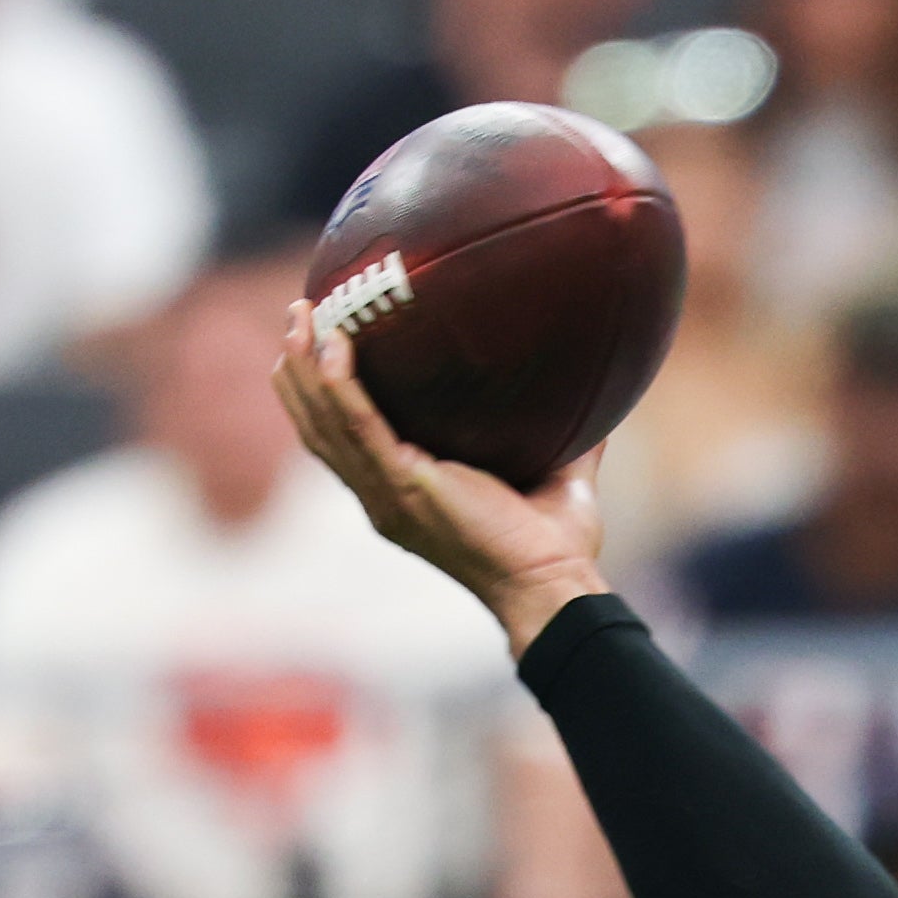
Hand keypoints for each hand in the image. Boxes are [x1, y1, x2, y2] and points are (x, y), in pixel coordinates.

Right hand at [274, 292, 606, 656]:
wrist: (554, 585)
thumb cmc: (554, 544)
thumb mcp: (553, 474)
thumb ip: (563, 435)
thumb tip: (597, 392)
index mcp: (401, 495)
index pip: (343, 440)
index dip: (322, 393)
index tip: (320, 341)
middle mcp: (382, 497)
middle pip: (317, 426)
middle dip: (299, 369)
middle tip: (300, 313)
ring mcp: (386, 495)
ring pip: (324, 422)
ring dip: (306, 365)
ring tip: (301, 314)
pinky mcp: (403, 488)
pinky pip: (357, 426)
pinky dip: (340, 384)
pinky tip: (334, 344)